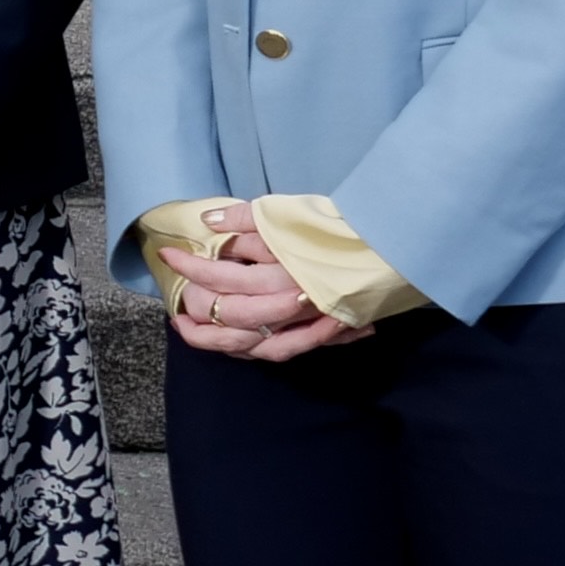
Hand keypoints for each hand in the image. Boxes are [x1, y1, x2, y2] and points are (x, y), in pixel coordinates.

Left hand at [157, 203, 369, 362]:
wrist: (396, 250)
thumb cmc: (342, 229)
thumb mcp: (293, 215)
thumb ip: (250, 219)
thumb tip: (209, 221)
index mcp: (283, 272)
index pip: (224, 276)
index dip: (192, 267)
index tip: (168, 255)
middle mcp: (293, 303)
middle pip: (234, 317)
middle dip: (198, 310)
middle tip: (176, 303)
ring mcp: (308, 322)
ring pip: (253, 344)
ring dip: (216, 341)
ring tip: (188, 330)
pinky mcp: (321, 331)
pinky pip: (280, 350)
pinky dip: (250, 349)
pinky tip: (230, 341)